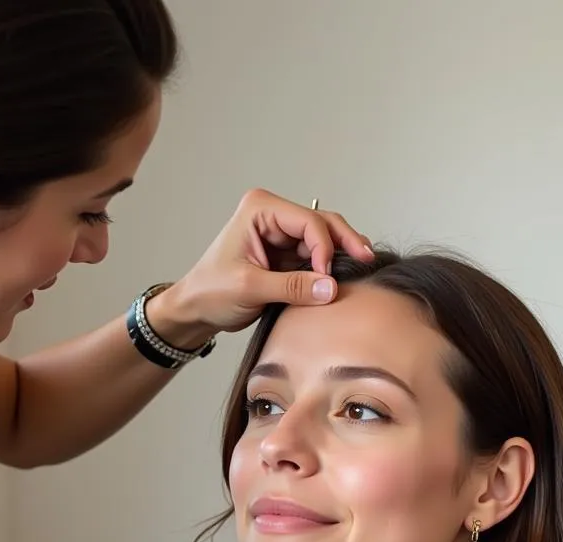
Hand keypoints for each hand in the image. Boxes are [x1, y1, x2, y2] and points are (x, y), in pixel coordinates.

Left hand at [160, 189, 374, 336]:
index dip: (324, 247)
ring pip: (324, 238)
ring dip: (341, 253)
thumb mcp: (250, 288)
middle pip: (322, 223)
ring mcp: (281, 234)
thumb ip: (291, 287)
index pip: (307, 221)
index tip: (327, 277)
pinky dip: (330, 266)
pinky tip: (345, 276)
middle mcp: (273, 216)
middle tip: (367, 259)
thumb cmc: (210, 292)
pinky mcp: (286, 255)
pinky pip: (316, 256)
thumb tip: (331, 288)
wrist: (195, 309)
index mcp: (260, 210)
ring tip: (363, 266)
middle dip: (344, 241)